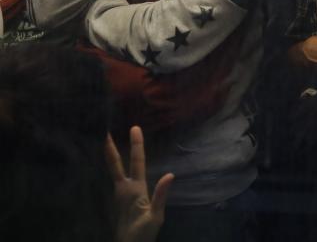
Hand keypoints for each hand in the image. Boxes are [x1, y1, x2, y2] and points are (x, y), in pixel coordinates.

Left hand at [107, 126, 173, 241]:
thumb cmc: (142, 233)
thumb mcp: (156, 216)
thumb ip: (161, 195)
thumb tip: (170, 175)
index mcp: (134, 190)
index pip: (136, 162)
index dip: (136, 145)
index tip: (134, 128)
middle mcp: (123, 189)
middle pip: (115, 164)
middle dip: (110, 148)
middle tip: (105, 131)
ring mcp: (118, 194)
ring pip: (113, 170)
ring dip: (111, 155)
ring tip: (109, 141)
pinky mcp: (119, 199)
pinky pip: (116, 177)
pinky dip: (114, 166)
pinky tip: (116, 164)